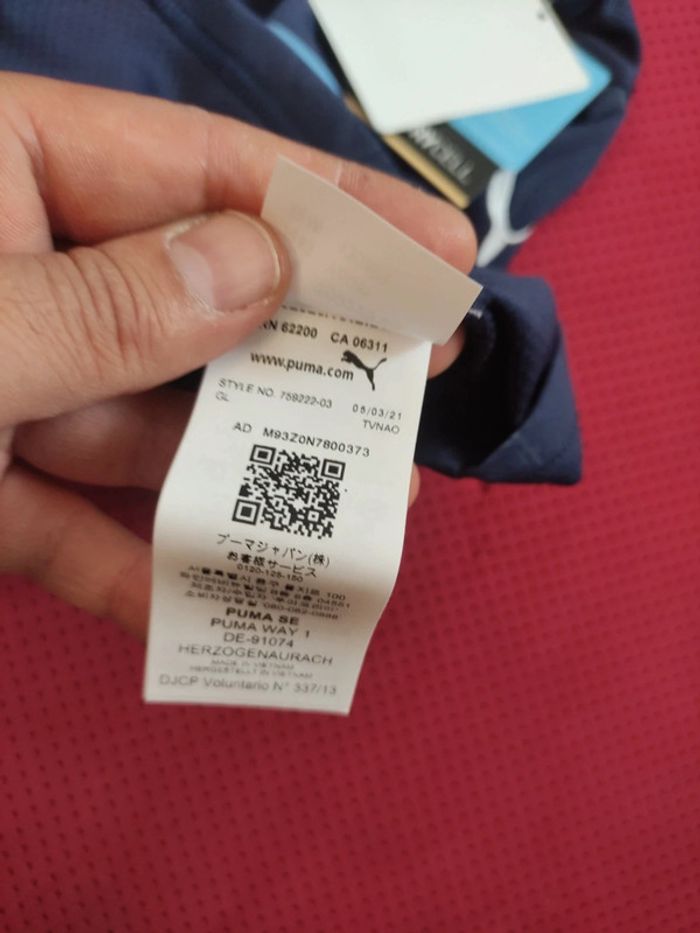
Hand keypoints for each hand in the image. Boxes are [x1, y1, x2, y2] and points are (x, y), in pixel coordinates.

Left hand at [0, 73, 475, 634]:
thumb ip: (111, 304)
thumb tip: (257, 268)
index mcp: (0, 174)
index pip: (198, 166)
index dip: (332, 207)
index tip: (445, 247)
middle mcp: (13, 274)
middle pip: (192, 302)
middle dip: (307, 349)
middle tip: (423, 370)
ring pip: (141, 429)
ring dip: (244, 477)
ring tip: (367, 506)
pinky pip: (65, 528)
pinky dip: (128, 571)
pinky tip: (203, 604)